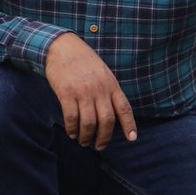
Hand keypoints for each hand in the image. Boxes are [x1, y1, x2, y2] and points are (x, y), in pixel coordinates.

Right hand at [44, 32, 135, 149]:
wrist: (63, 48)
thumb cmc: (85, 62)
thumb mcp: (104, 74)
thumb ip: (109, 92)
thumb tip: (114, 114)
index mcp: (112, 85)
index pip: (125, 109)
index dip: (129, 125)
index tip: (132, 138)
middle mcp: (100, 90)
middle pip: (107, 121)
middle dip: (104, 138)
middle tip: (100, 147)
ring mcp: (83, 92)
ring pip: (89, 123)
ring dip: (86, 136)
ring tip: (84, 142)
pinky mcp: (66, 93)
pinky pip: (71, 117)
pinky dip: (72, 129)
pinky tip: (72, 133)